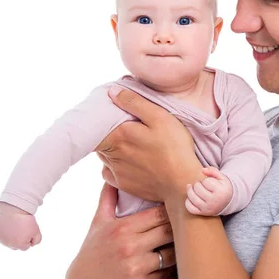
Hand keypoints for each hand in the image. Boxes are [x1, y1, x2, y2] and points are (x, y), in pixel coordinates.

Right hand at [0, 202, 41, 249]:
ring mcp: (1, 239)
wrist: (15, 209)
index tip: (28, 229)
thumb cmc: (26, 220)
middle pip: (16, 246)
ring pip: (8, 241)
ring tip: (15, 226)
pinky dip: (5, 232)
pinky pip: (2, 236)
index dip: (29, 237)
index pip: (26, 246)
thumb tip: (31, 244)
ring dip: (12, 236)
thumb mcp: (37, 231)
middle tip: (22, 228)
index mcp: (18, 245)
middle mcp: (8, 244)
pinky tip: (8, 225)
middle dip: (20, 239)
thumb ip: (37, 241)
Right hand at [65, 181, 175, 278]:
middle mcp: (130, 246)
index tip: (177, 209)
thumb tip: (111, 175)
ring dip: (178, 249)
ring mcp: (136, 268)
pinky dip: (170, 268)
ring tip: (182, 243)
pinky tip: (172, 262)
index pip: (159, 213)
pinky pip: (166, 274)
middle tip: (186, 224)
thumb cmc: (93, 250)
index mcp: (122, 228)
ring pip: (172, 253)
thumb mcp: (98, 222)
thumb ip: (108, 198)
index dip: (171, 210)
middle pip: (169, 231)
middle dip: (179, 228)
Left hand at [95, 86, 202, 202]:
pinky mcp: (123, 185)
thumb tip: (112, 92)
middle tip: (125, 129)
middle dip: (108, 133)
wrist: (182, 183)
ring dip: (111, 149)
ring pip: (104, 155)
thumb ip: (134, 103)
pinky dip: (113, 167)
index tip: (110, 116)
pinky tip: (128, 163)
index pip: (97, 125)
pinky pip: (109, 173)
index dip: (101, 120)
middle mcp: (112, 154)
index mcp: (119, 135)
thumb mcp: (160, 117)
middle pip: (101, 140)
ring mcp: (117, 172)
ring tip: (129, 145)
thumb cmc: (175, 148)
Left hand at [185, 167, 232, 215]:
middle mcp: (214, 201)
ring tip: (193, 187)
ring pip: (192, 197)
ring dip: (190, 190)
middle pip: (197, 188)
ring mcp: (207, 208)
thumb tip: (202, 170)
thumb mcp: (222, 178)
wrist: (228, 202)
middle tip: (201, 184)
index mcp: (220, 192)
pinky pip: (190, 208)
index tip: (209, 182)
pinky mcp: (202, 213)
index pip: (206, 182)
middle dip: (197, 184)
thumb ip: (213, 171)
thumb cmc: (223, 188)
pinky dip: (188, 202)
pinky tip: (191, 197)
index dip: (205, 180)